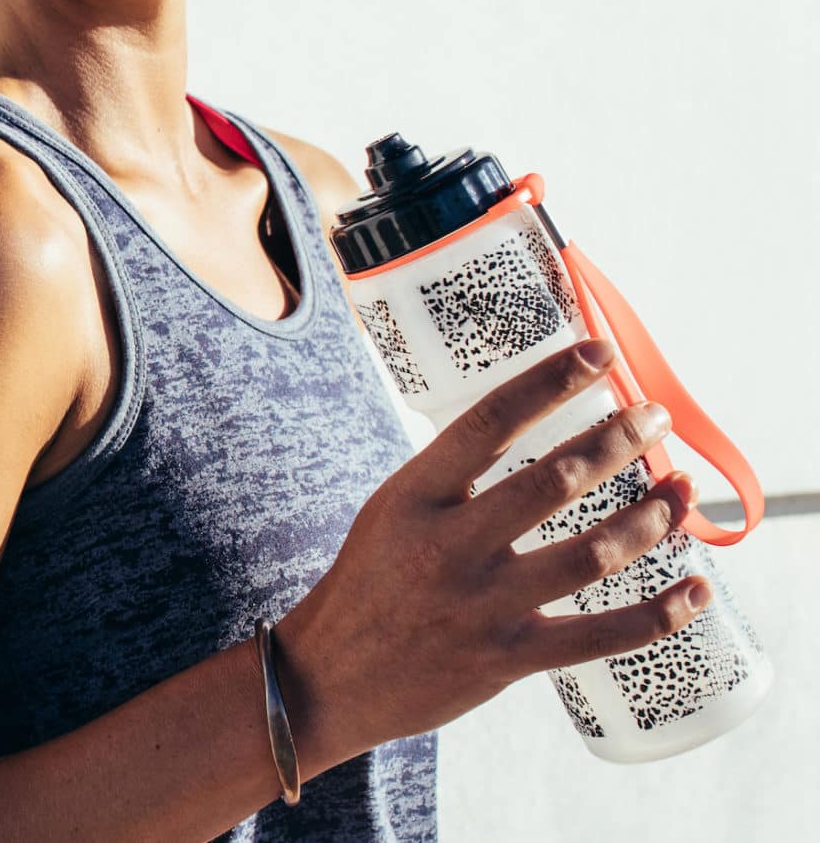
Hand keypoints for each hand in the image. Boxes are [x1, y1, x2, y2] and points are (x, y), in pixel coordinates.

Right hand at [271, 337, 704, 771]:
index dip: (551, 381)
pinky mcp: (509, 658)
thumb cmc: (371, 581)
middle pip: (551, 481)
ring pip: (590, 555)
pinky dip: (661, 613)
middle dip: (617, 441)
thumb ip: (455, 479)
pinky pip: (601, 635)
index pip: (489, 421)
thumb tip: (536, 435)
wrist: (331, 676)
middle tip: (655, 417)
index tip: (600, 352)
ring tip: (681, 490)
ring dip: (650, 519)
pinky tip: (697, 588)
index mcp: (414, 496)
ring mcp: (480, 605)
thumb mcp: (393, 511)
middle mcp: (447, 546)